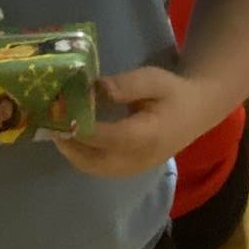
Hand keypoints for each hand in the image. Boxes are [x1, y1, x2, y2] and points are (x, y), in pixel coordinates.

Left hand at [56, 66, 224, 179]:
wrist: (198, 110)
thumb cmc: (174, 91)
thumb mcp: (153, 79)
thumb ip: (124, 85)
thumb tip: (93, 88)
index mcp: (147, 135)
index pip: (106, 137)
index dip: (80, 128)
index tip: (59, 113)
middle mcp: (140, 158)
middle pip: (94, 161)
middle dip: (69, 145)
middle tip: (50, 124)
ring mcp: (136, 167)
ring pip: (95, 169)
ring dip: (73, 153)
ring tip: (57, 130)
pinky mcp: (132, 169)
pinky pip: (101, 169)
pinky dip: (83, 157)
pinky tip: (74, 139)